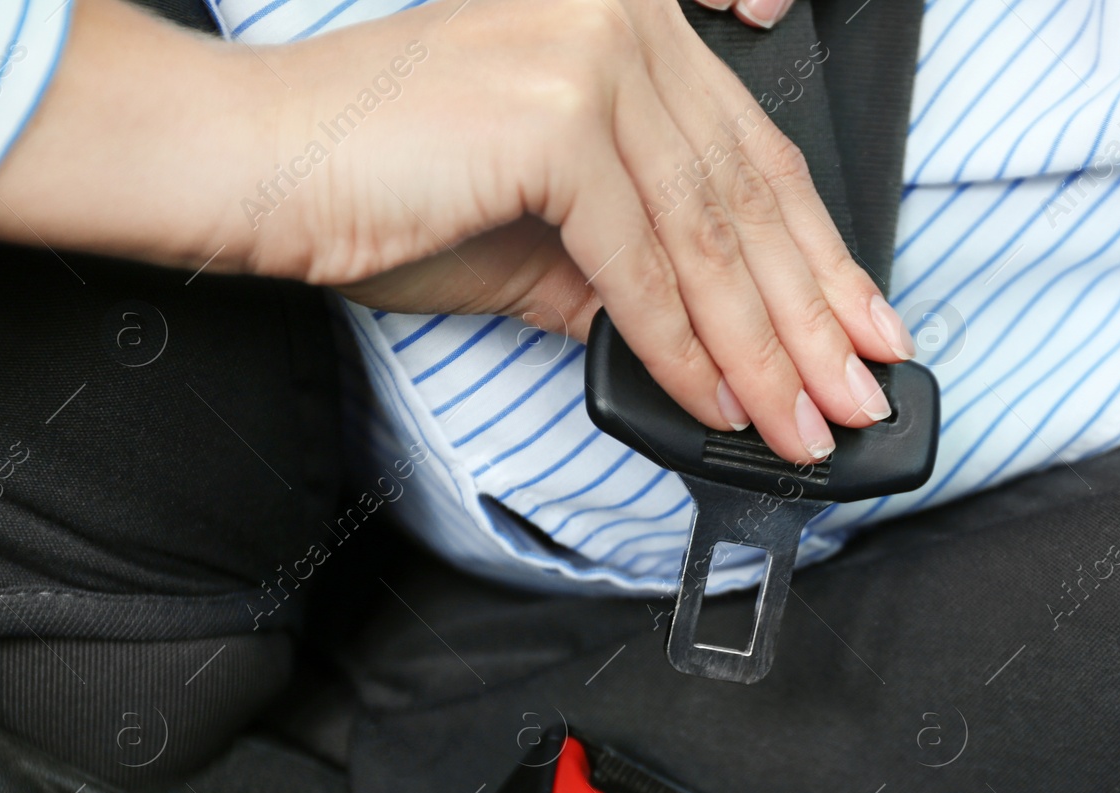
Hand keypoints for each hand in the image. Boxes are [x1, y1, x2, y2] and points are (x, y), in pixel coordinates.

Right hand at [0, 0, 916, 463]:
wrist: (253, 162)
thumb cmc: (378, 185)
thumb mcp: (535, 239)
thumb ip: (630, 278)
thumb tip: (704, 350)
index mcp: (629, 32)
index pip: (753, 160)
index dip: (820, 257)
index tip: (866, 327)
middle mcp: (625, 27)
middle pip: (751, 200)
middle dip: (813, 320)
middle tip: (857, 398)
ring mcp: (593, 59)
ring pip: (711, 239)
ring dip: (767, 352)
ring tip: (807, 425)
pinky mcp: (558, 117)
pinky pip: (646, 264)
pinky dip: (687, 348)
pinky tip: (720, 407)